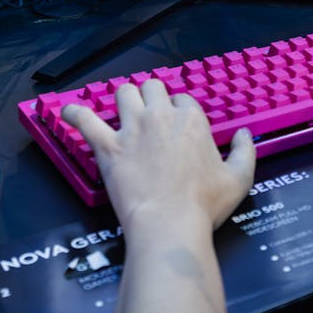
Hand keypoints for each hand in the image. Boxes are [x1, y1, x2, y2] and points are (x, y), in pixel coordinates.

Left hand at [62, 80, 255, 234]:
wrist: (169, 224)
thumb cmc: (205, 205)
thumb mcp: (239, 178)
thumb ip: (245, 151)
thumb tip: (244, 134)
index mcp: (192, 120)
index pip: (183, 100)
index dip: (180, 110)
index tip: (178, 125)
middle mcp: (161, 116)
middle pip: (153, 88)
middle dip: (152, 97)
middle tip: (151, 115)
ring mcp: (132, 129)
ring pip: (124, 92)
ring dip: (124, 98)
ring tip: (123, 111)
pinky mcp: (108, 146)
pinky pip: (85, 120)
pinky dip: (74, 114)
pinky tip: (67, 112)